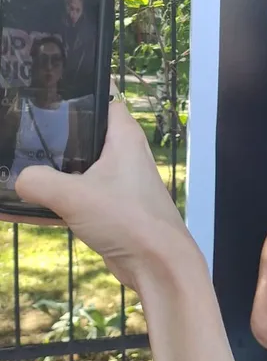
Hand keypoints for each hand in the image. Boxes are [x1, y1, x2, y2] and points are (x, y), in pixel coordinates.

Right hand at [10, 102, 192, 290]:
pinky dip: (57, 201)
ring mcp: (121, 182)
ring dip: (53, 174)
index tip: (45, 101)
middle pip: (85, 136)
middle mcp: (125, 154)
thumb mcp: (73, 196)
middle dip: (55, 140)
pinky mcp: (114, 207)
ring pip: (80, 169)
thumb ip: (38, 182)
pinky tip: (23, 210)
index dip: (78, 98)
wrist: (157, 262)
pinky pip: (80, 197)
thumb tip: (18, 180)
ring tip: (16, 172)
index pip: (103, 102)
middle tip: (20, 141)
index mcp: (124, 137)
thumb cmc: (125, 217)